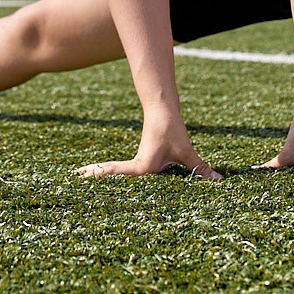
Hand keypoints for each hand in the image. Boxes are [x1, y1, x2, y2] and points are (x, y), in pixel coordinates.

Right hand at [77, 129, 220, 180]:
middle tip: (74, 180)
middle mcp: (137, 167)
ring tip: (80, 178)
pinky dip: (112, 174)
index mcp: (143, 167)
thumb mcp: (186, 152)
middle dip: (94, 178)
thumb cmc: (172, 131)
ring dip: (101, 176)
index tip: (81, 176)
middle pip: (112, 176)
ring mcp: (138, 164)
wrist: (165, 111)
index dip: (99, 176)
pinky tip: (106, 178)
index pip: (117, 174)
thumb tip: (220, 182)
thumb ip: (201, 169)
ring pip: (117, 174)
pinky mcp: (143, 161)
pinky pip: (124, 172)